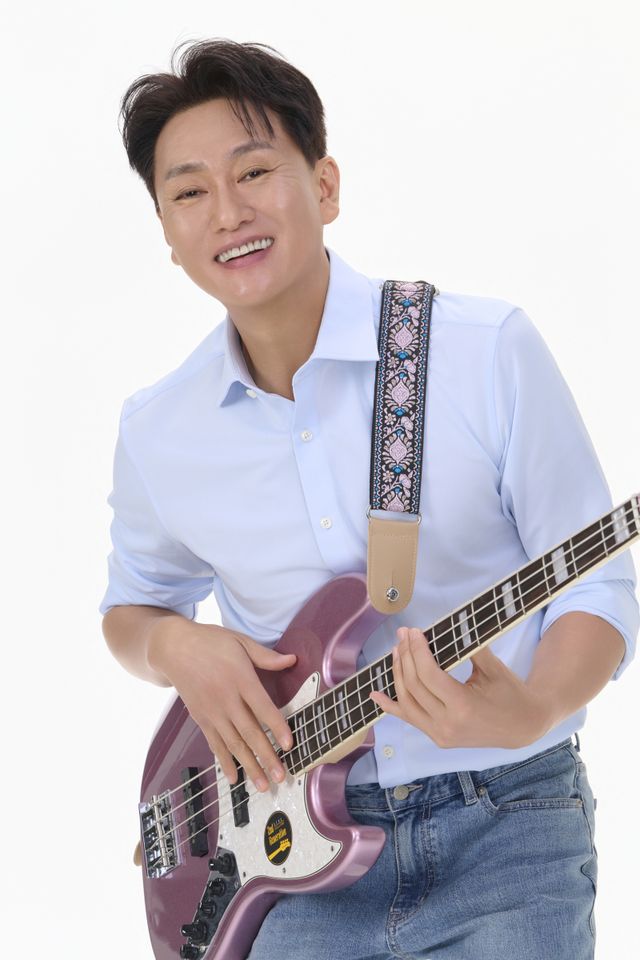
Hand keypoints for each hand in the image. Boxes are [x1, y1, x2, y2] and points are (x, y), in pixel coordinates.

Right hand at [149, 619, 295, 790]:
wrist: (173, 648)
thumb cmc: (209, 642)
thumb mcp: (239, 641)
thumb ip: (266, 655)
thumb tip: (292, 660)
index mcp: (240, 678)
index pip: (262, 707)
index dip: (277, 726)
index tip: (290, 743)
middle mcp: (226, 698)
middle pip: (250, 732)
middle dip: (267, 756)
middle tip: (282, 776)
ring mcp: (212, 711)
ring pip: (234, 744)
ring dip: (250, 766)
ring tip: (264, 785)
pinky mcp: (201, 719)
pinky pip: (215, 744)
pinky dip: (225, 762)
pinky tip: (235, 778)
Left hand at [370, 627, 549, 749]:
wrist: (522, 726)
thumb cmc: (510, 693)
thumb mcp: (492, 668)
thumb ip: (468, 648)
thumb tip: (446, 625)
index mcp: (463, 706)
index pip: (428, 674)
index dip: (417, 650)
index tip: (413, 632)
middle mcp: (447, 725)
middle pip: (414, 686)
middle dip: (406, 656)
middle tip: (403, 635)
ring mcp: (440, 735)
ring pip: (407, 701)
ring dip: (398, 674)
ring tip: (397, 651)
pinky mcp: (437, 738)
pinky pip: (409, 719)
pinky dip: (390, 707)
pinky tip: (375, 695)